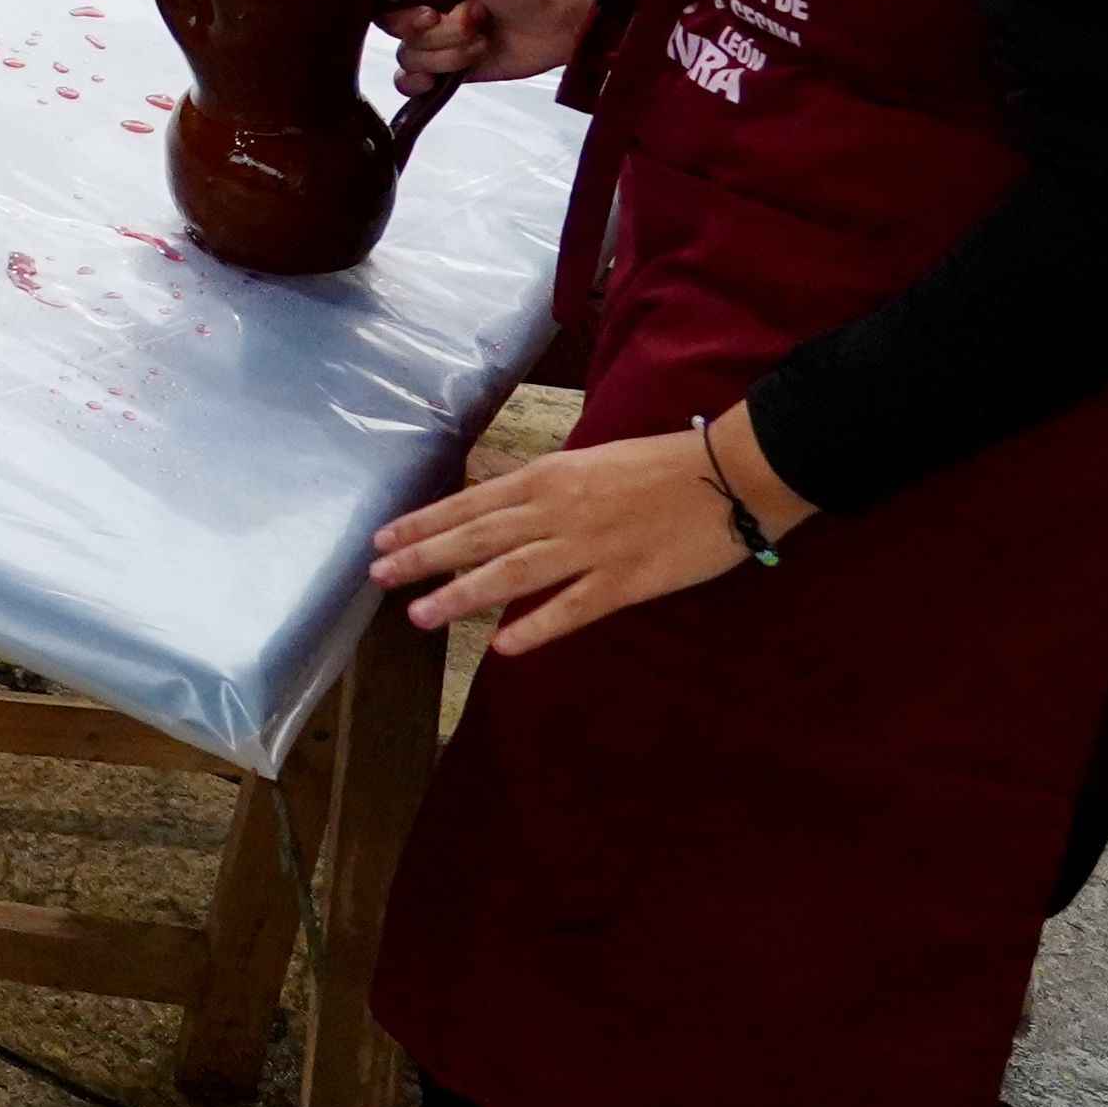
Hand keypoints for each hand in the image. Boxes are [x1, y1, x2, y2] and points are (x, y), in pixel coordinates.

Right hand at [351, 0, 611, 95]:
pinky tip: (436, 80)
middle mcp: (424, 10)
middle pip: (398, 36)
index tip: (431, 11)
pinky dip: (423, 83)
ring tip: (485, 39)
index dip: (403, 16)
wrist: (562, 16)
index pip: (380, 5)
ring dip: (451, 54)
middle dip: (440, 34)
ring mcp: (439, 42)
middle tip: (476, 17)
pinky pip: (415, 83)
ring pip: (411, 60)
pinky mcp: (453, 71)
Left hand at [372, 412, 805, 655]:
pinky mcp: (627, 581)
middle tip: (378, 576)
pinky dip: (536, 627)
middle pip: (478, 536)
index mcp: (548, 476)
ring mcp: (591, 547)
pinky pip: (573, 607)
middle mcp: (558, 509)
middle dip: (423, 556)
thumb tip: (496, 494)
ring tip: (420, 614)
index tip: (382, 538)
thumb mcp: (588, 460)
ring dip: (462, 593)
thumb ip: (542, 484)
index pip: (470, 502)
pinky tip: (502, 647)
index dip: (424, 522)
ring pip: (513, 573)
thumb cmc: (660, 463)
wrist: (729, 474)